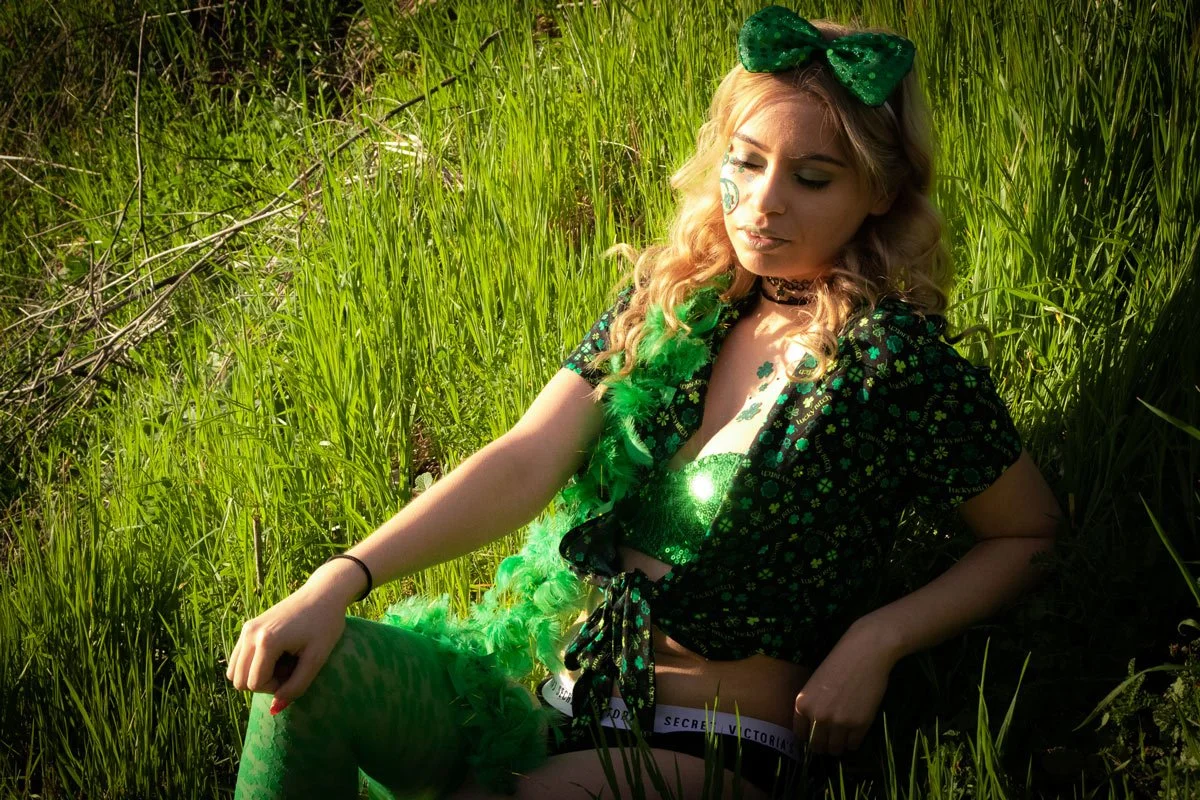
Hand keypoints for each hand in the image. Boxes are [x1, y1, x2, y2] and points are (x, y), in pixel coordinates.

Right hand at [225, 583, 348, 713]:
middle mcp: (250, 634)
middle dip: (262, 683)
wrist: (324, 594)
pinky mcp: (248, 626)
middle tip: (289, 668)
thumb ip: (297, 686)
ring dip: (255, 675)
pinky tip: (276, 655)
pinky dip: (252, 664)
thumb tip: (274, 709)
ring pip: (233, 671)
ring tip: (282, 662)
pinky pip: (238, 658)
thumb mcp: (317, 658)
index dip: (275, 687)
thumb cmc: (325, 625)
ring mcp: (246, 629)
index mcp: (266, 641)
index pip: (254, 684)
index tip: (296, 672)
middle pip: (238, 681)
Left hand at [793, 625, 895, 755]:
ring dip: (839, 746)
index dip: (808, 738)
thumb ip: (811, 706)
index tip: (815, 737)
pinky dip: (854, 742)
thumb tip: (813, 729)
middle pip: (817, 746)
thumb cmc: (838, 663)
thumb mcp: (814, 684)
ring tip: (843, 737)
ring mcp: (838, 722)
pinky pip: (853, 745)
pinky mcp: (859, 725)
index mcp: (803, 705)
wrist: (864, 653)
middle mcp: (817, 716)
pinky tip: (855, 732)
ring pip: (835, 749)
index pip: (800, 735)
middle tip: (831, 740)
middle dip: (823, 745)